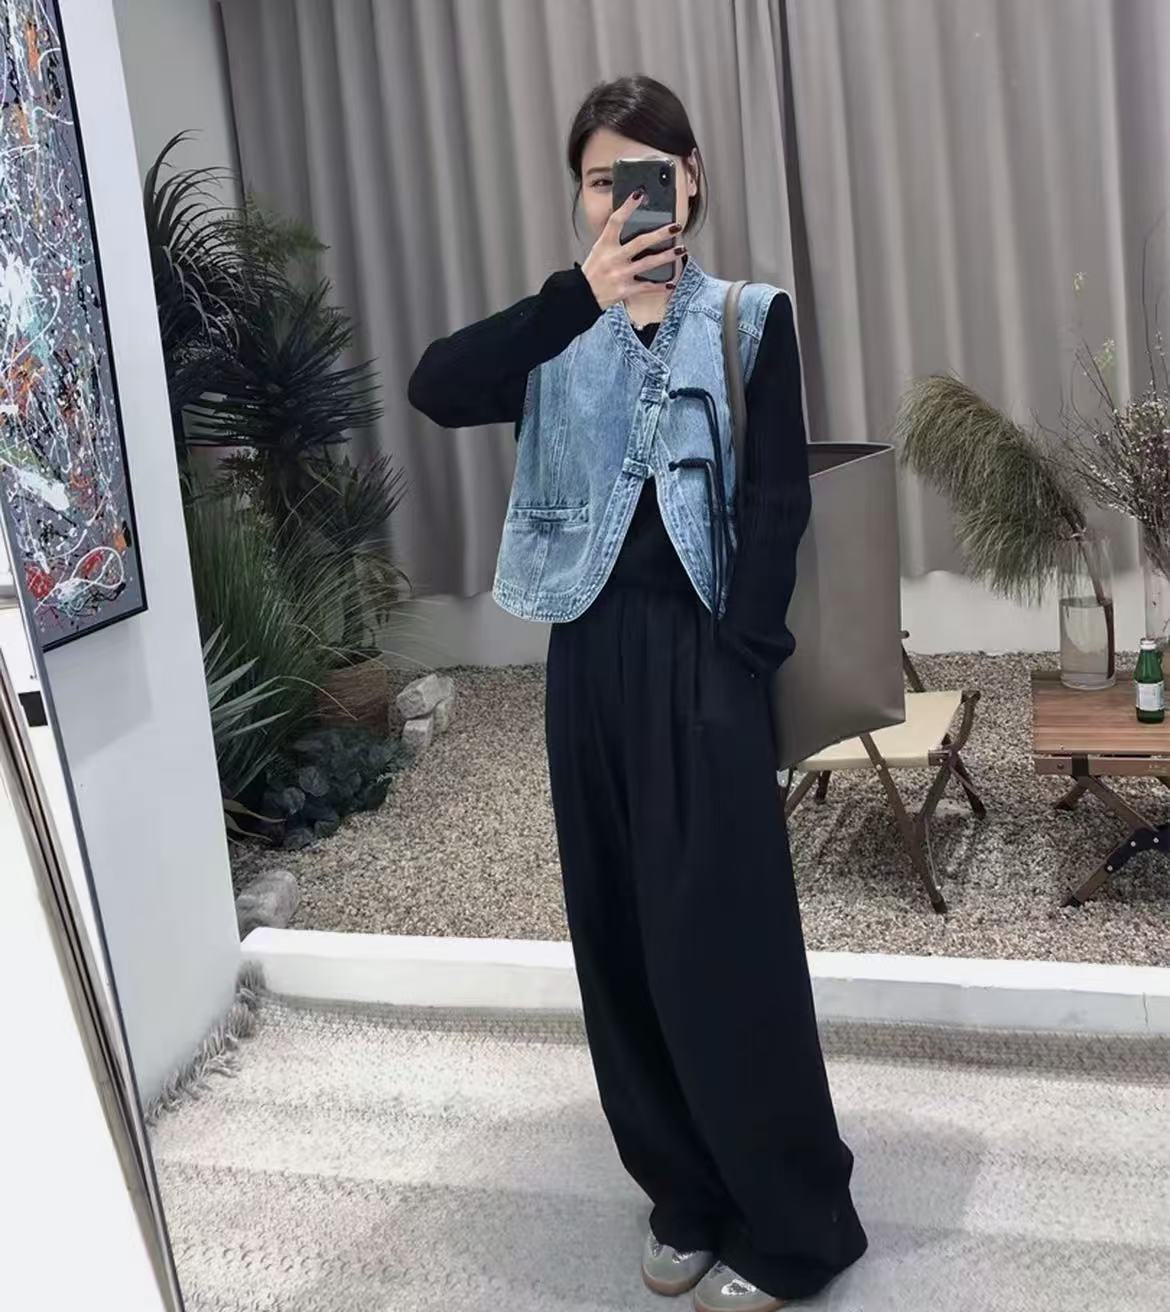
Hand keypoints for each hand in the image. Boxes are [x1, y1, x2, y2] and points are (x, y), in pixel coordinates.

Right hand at [581, 190, 683, 309]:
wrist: (582, 296)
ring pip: (648, 263)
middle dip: (660, 234)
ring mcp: (620, 274)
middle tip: (676, 226)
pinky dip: (660, 286)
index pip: (616, 221)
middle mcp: (613, 258)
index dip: (627, 207)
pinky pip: (646, 287)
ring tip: (681, 249)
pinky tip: (671, 283)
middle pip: (640, 242)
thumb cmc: (593, 271)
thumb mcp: (599, 250)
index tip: (639, 194)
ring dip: (667, 256)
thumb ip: (614, 240)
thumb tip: (636, 227)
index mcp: (604, 245)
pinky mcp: (625, 290)